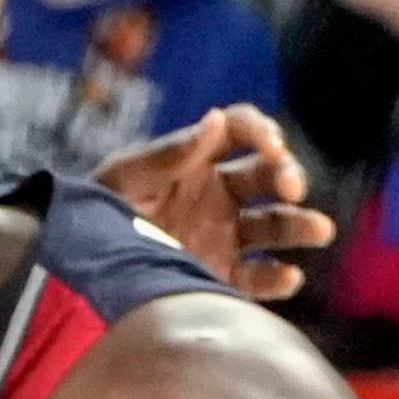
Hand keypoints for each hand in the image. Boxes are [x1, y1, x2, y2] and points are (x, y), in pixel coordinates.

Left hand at [93, 105, 334, 300]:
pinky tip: (289, 276)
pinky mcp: (220, 275)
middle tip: (290, 187)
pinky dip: (277, 278)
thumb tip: (216, 120)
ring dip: (300, 224)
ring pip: (274, 225)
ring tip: (319, 230)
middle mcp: (217, 194)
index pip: (240, 131)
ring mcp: (223, 235)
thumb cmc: (93, 212)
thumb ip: (167, 153)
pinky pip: (257, 277)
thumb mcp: (123, 178)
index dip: (261, 131)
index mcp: (195, 159)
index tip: (272, 144)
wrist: (78, 268)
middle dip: (287, 175)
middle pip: (268, 175)